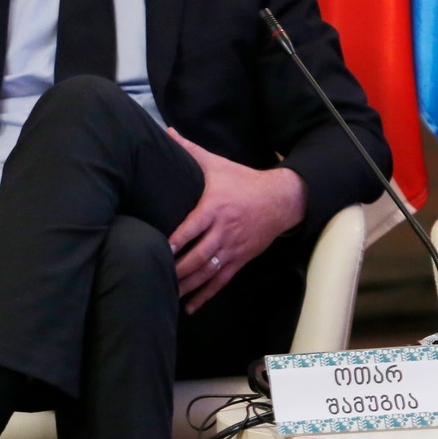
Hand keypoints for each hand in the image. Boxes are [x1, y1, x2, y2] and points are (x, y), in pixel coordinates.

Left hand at [165, 128, 305, 311]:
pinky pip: (220, 281)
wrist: (281, 200)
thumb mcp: (218, 165)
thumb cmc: (244, 181)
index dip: (177, 239)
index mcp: (215, 207)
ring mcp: (232, 248)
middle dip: (178, 269)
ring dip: (187, 286)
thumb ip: (190, 150)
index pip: (193, 226)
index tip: (161, 248)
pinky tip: (189, 307)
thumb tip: (166, 131)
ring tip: (167, 295)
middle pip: (198, 255)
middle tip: (157, 277)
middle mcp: (223, 231)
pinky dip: (204, 295)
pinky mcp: (239, 260)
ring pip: (207, 272)